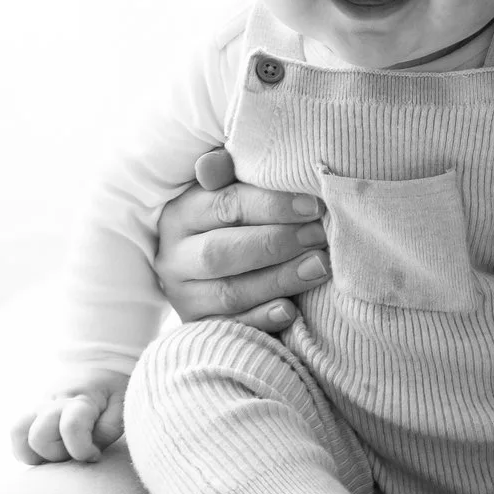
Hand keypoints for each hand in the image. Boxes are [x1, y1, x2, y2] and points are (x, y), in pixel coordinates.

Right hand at [10, 363, 131, 464]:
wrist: (100, 363)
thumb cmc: (114, 389)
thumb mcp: (122, 408)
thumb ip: (106, 431)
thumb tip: (86, 451)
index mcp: (80, 400)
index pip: (70, 428)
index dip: (82, 450)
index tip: (95, 455)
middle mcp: (53, 402)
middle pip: (38, 438)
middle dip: (57, 455)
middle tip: (76, 451)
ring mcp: (38, 406)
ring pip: (18, 434)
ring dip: (36, 453)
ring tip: (58, 453)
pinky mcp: (31, 412)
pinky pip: (17, 435)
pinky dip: (26, 450)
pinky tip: (47, 452)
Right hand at [152, 148, 326, 335]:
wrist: (217, 268)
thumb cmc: (234, 220)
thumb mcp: (227, 190)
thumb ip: (227, 174)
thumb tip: (212, 165)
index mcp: (180, 214)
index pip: (224, 205)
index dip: (270, 205)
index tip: (312, 206)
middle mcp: (174, 257)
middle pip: (222, 252)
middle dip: (276, 244)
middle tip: (319, 236)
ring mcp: (184, 297)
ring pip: (229, 292)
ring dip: (278, 279)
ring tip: (318, 267)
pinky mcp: (199, 327)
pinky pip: (230, 328)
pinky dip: (261, 320)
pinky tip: (290, 311)